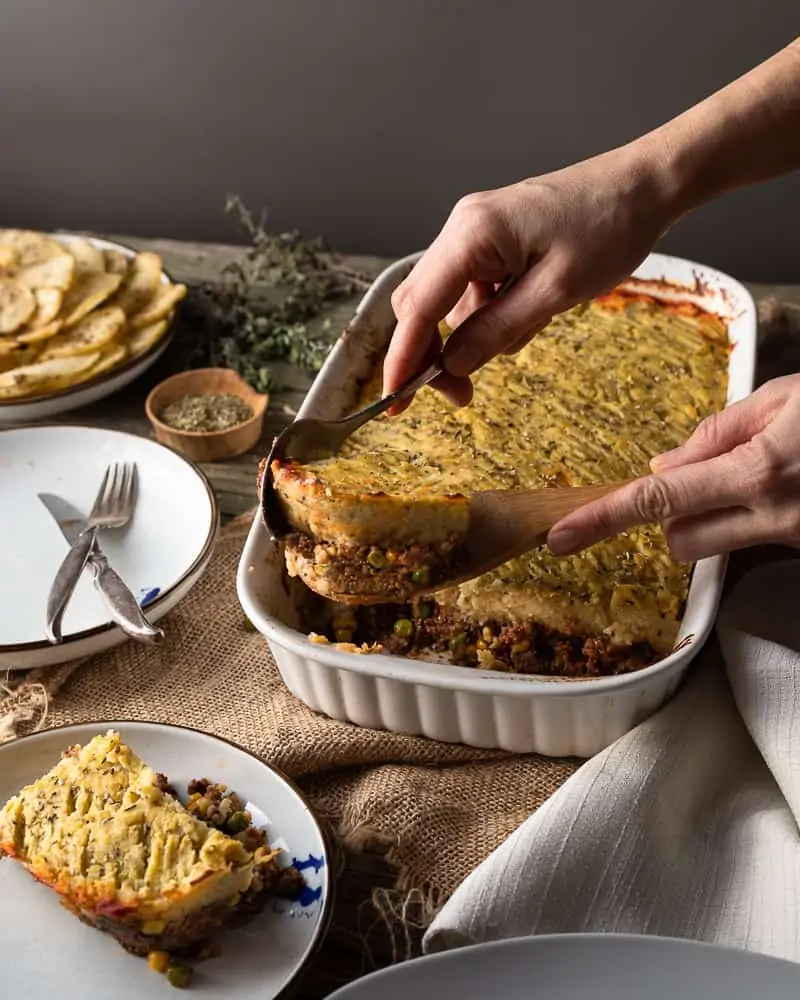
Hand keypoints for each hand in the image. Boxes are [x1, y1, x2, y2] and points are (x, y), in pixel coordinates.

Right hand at [382, 146, 674, 410]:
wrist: (646, 185)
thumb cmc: (610, 227)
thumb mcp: (555, 292)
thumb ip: (497, 330)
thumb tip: (451, 365)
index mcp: (471, 235)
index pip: (419, 308)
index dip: (404, 359)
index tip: (395, 401)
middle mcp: (462, 229)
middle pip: (422, 306)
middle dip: (436, 354)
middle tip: (464, 395)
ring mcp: (476, 233)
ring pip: (451, 304)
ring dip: (479, 333)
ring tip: (535, 323)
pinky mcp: (493, 241)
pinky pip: (476, 291)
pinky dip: (495, 314)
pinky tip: (536, 308)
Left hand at [547, 375, 799, 560]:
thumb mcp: (784, 398)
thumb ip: (717, 433)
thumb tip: (666, 465)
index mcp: (757, 472)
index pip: (657, 500)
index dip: (603, 518)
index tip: (562, 535)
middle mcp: (771, 516)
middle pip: (678, 541)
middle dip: (671, 514)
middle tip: (703, 473)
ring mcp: (791, 538)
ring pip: (713, 546)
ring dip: (709, 517)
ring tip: (754, 471)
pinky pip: (751, 539)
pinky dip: (746, 516)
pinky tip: (781, 482)